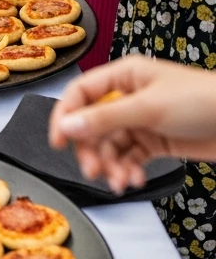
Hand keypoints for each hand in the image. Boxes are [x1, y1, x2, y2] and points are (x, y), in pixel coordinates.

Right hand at [50, 56, 215, 191]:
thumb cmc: (200, 101)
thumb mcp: (148, 108)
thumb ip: (105, 118)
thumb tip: (67, 126)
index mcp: (123, 76)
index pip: (80, 93)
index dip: (66, 116)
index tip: (58, 142)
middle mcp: (128, 96)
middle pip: (93, 124)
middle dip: (92, 149)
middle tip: (93, 171)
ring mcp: (142, 119)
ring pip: (112, 144)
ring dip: (112, 165)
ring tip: (120, 182)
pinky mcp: (156, 140)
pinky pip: (130, 156)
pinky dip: (128, 169)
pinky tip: (134, 179)